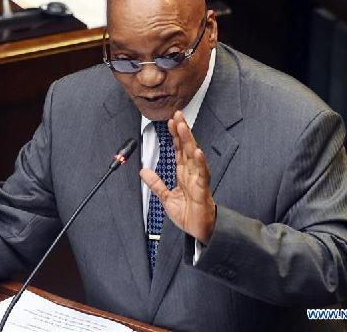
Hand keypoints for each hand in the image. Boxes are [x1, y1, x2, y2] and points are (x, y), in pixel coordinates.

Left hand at [140, 110, 216, 243]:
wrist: (199, 231)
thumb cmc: (189, 214)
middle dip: (182, 131)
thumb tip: (143, 172)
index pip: (179, 149)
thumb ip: (156, 183)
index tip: (171, 121)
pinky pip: (202, 174)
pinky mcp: (203, 190)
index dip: (175, 135)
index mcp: (184, 173)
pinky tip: (198, 152)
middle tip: (178, 115)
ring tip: (184, 127)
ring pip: (194, 156)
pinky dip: (201, 163)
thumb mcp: (166, 197)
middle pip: (187, 148)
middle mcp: (192, 173)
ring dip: (189, 141)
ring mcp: (198, 180)